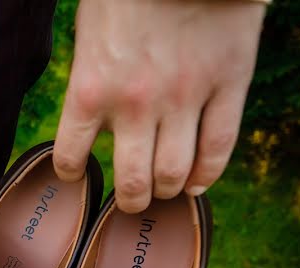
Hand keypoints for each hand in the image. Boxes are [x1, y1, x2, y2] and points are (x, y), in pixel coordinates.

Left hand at [54, 0, 265, 212]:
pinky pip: (219, 147)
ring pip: (176, 174)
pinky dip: (208, 175)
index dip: (73, 172)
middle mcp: (135, 103)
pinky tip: (198, 184)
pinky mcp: (228, 84)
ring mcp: (185, 96)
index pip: (71, 156)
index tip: (78, 173)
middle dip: (131, 199)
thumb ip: (91, 83)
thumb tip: (90, 122)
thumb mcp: (88, 36)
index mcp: (91, 89)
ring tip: (165, 189)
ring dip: (168, 190)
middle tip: (133, 199)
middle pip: (133, 182)